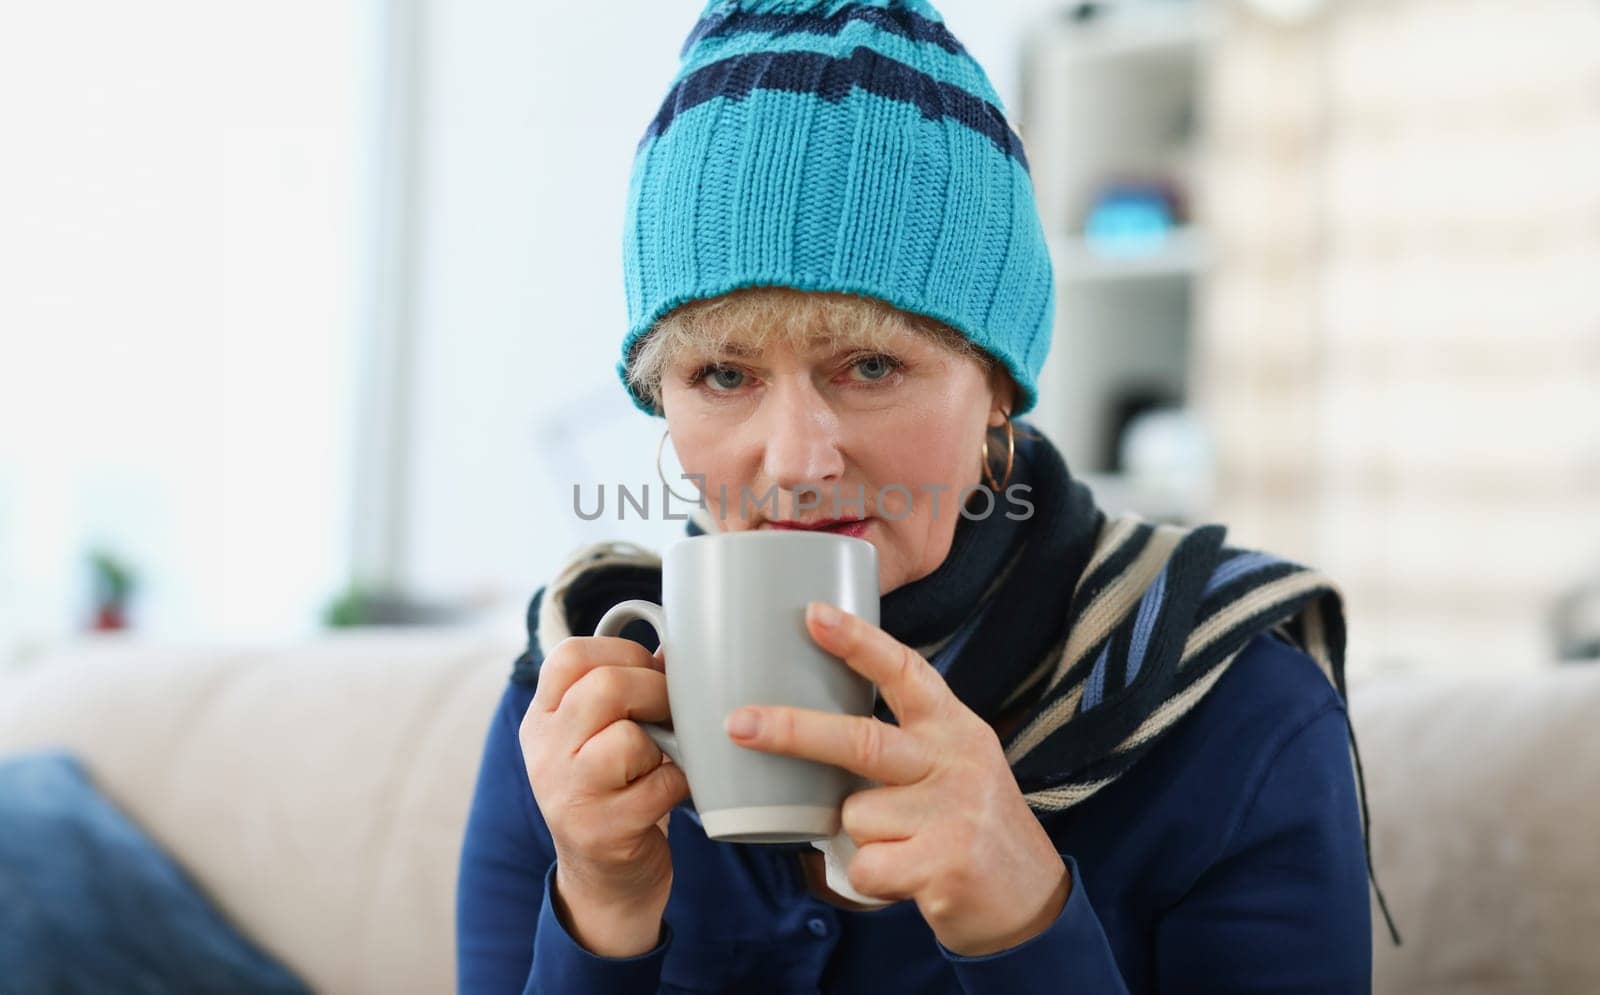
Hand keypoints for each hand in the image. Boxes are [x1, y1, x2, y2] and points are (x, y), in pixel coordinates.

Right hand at [521, 634, 689, 955]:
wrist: (603, 879)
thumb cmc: (614, 789)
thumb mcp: (600, 735)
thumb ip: (625, 689)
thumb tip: (676, 650)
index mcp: (543, 718)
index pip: (568, 656)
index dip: (622, 652)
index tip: (649, 671)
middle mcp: (545, 753)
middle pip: (604, 688)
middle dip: (656, 691)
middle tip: (671, 711)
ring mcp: (568, 795)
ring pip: (629, 739)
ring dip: (664, 744)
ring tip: (663, 758)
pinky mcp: (602, 833)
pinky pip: (660, 786)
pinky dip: (680, 783)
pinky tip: (671, 791)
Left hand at [723, 601, 1072, 956]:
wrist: (1030, 899)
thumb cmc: (969, 823)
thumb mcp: (952, 763)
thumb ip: (901, 740)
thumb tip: (811, 724)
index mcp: (954, 728)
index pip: (905, 672)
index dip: (859, 641)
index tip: (813, 614)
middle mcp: (955, 762)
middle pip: (861, 740)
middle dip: (793, 731)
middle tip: (738, 723)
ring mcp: (952, 814)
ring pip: (855, 816)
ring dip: (863, 838)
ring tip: (906, 847)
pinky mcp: (944, 864)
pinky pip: (865, 867)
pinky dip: (872, 880)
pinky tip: (910, 878)